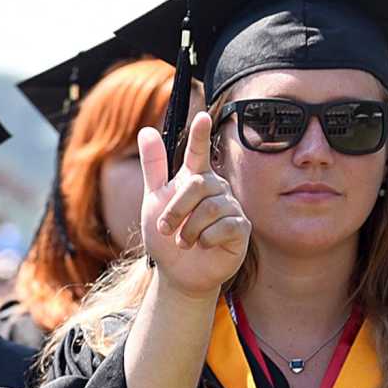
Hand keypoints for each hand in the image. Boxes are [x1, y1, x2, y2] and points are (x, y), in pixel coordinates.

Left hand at [139, 111, 249, 299]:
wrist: (177, 271)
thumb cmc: (166, 235)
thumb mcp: (153, 201)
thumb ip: (154, 167)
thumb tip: (146, 130)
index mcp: (194, 179)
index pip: (197, 153)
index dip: (199, 136)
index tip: (201, 116)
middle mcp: (216, 189)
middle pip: (197, 185)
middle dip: (175, 209)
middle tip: (165, 229)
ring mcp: (231, 207)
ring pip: (211, 208)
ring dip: (189, 229)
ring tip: (183, 241)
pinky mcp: (241, 228)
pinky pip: (225, 226)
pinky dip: (206, 239)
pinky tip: (203, 245)